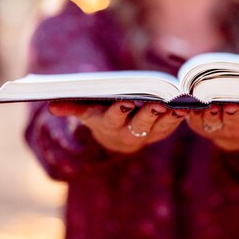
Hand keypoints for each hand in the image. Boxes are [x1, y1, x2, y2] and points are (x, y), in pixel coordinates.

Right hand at [48, 100, 188, 153]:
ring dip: (168, 116)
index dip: (119, 110)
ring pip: (158, 125)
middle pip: (139, 124)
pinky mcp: (161, 132)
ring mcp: (146, 134)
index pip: (113, 118)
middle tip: (157, 104)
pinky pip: (172, 125)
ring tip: (178, 106)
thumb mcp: (86, 110)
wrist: (116, 137)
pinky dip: (179, 117)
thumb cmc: (99, 114)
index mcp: (107, 124)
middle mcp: (127, 132)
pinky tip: (187, 107)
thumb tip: (51, 105)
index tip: (125, 101)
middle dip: (148, 114)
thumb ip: (71, 107)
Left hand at [187, 103, 238, 150]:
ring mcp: (216, 125)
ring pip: (213, 119)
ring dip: (211, 113)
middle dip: (233, 112)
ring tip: (210, 103)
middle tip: (233, 105)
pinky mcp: (198, 123)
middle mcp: (234, 124)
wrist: (233, 135)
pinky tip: (186, 103)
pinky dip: (189, 110)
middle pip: (234, 119)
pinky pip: (193, 117)